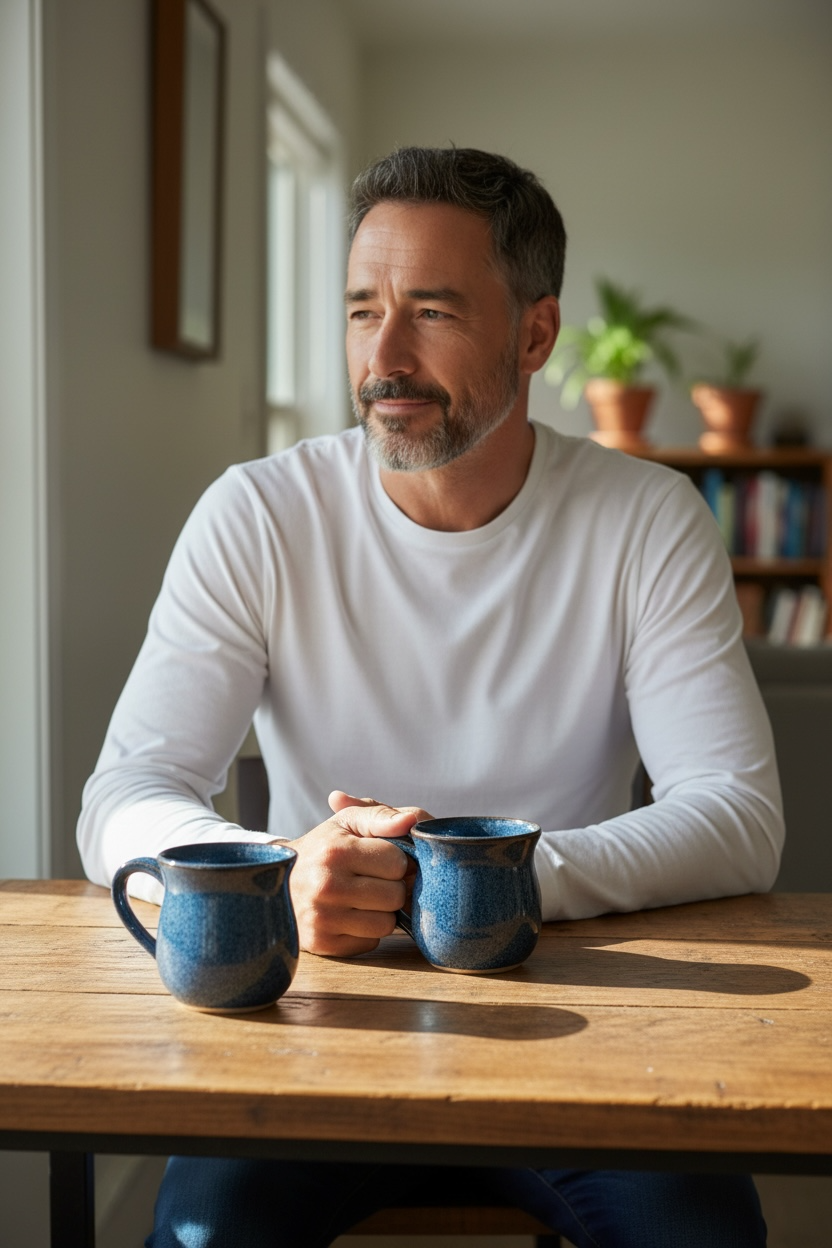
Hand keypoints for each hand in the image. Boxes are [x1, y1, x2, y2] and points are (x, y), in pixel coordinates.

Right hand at [277, 791, 430, 956]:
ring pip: (386, 924)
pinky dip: (366, 931)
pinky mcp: (323, 944)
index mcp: (336, 851)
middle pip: (396, 896)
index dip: (395, 860)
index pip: (397, 862)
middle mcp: (327, 886)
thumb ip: (382, 816)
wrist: (276, 881)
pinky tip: (350, 915)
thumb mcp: (347, 822)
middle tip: (373, 880)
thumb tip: (411, 822)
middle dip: (391, 886)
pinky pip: (371, 943)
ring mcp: (323, 918)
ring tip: (363, 898)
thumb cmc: (323, 847)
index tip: (380, 859)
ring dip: (382, 912)